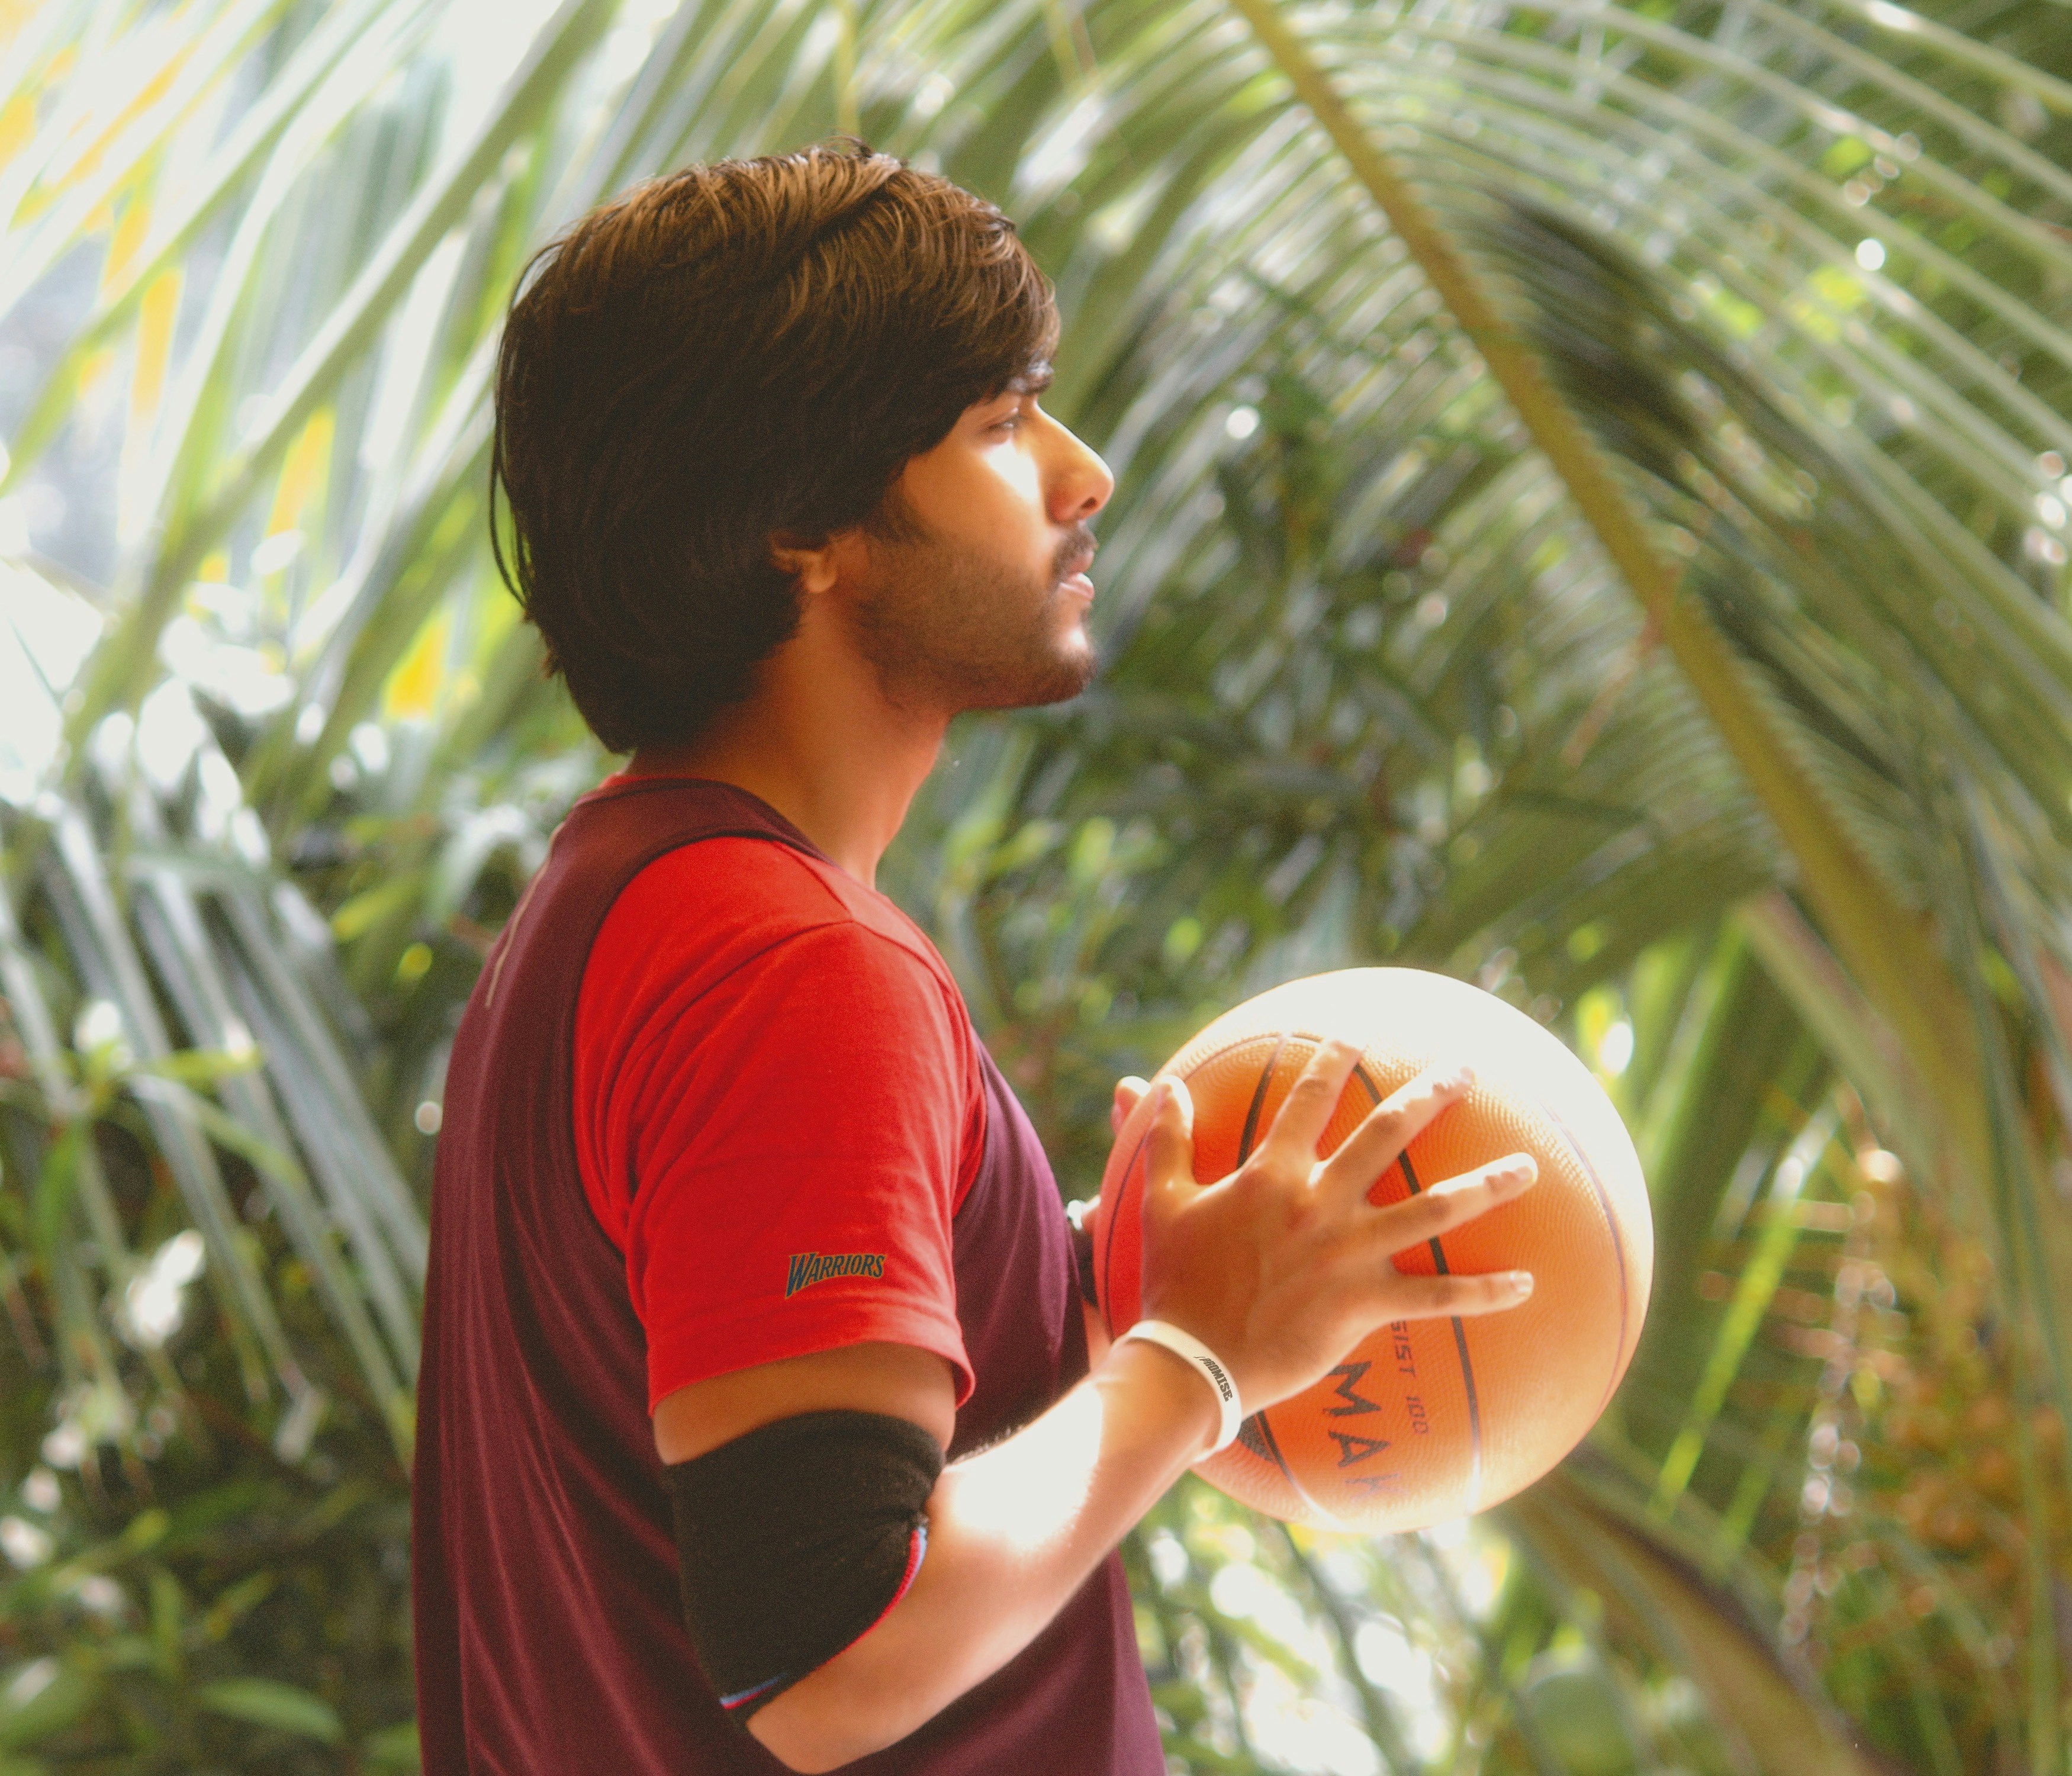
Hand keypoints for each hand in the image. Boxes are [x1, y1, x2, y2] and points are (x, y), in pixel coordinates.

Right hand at [1134, 1040, 1535, 1415]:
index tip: (1359, 1034)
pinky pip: (1437, 1297)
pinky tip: (1527, 1283)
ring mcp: (1348, 1253)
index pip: (1310, 1098)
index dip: (1334, 1058)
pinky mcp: (1365, 1304)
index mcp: (1271, 1174)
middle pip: (1388, 1134)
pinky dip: (1484, 1292)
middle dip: (1433, 1095)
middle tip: (1469, 1070)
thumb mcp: (1161, 1202)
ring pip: (1433, 1210)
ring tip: (1530, 1168)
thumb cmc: (1174, 1281)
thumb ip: (1164, 1140)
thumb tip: (1155, 1086)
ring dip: (1486, 1186)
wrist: (1191, 1361)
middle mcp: (1318, 1203)